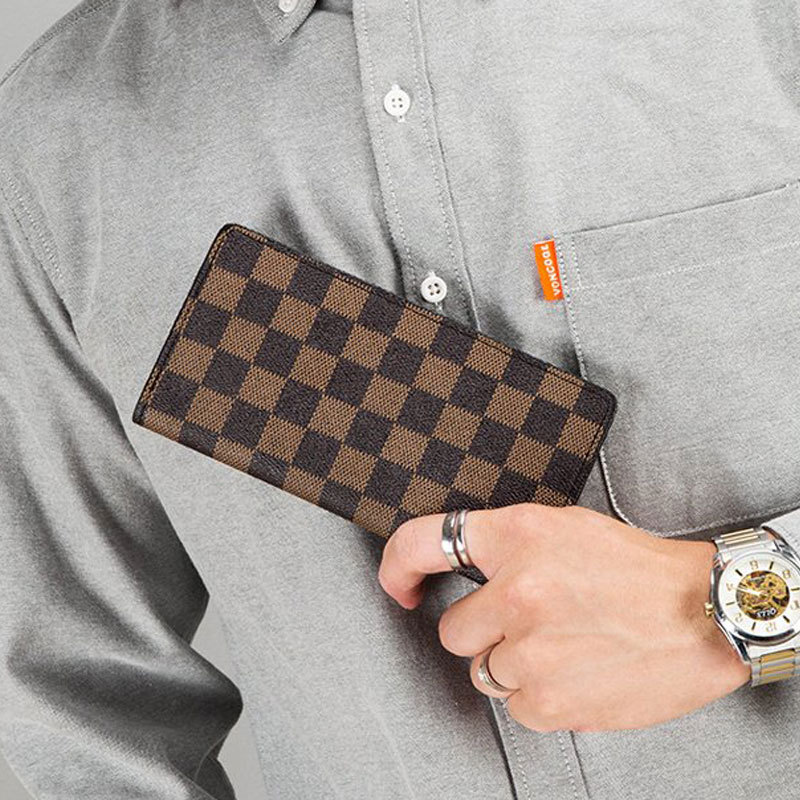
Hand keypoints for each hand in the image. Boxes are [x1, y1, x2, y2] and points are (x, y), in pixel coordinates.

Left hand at [378, 503, 749, 731]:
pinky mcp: (548, 699)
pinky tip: (576, 671)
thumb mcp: (565, 528)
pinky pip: (515, 705)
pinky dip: (539, 695)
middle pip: (453, 629)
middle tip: (530, 621)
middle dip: (484, 629)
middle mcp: (518, 590)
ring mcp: (531, 649)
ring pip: (483, 671)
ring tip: (563, 645)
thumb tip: (463, 563)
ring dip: (512, 664)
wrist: (704, 613)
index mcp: (518, 535)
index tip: (400, 585)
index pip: (422, 542)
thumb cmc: (637, 569)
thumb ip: (509, 543)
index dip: (397, 566)